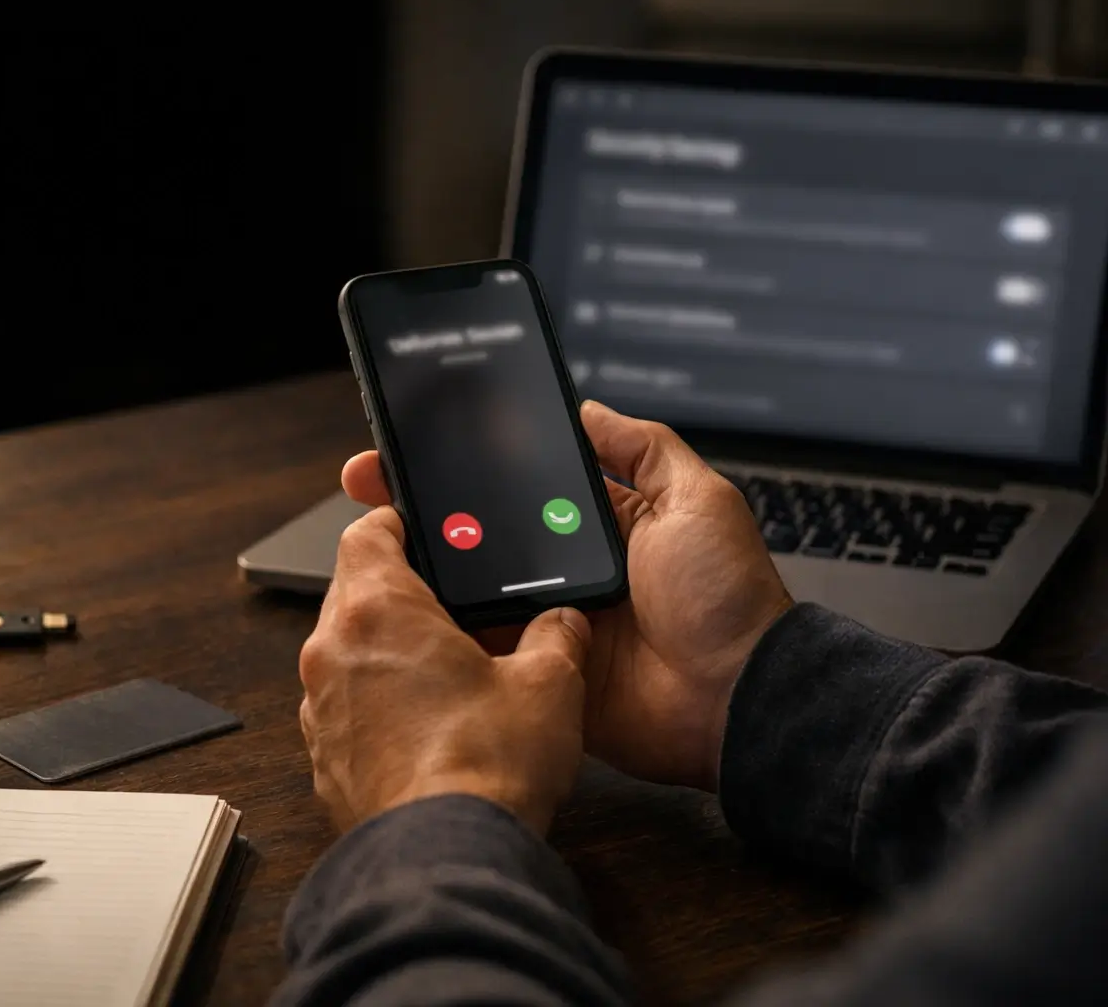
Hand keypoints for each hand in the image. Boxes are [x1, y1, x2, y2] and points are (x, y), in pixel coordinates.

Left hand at [298, 506, 592, 834]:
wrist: (446, 854)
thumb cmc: (486, 766)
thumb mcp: (548, 685)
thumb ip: (556, 636)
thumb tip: (563, 622)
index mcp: (376, 611)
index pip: (365, 533)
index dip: (395, 521)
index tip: (420, 526)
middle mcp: (331, 652)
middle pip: (353, 591)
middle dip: (398, 590)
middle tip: (448, 601)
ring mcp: (320, 708)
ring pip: (346, 652)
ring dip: (385, 652)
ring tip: (443, 669)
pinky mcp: (324, 758)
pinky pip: (345, 708)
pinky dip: (376, 704)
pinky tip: (426, 726)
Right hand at [339, 401, 792, 791]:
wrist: (733, 698)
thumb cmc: (726, 600)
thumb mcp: (698, 499)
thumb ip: (645, 448)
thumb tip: (589, 409)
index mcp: (601, 525)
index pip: (521, 484)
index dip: (473, 464)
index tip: (423, 443)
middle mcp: (567, 569)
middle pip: (483, 531)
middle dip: (428, 507)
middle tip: (374, 483)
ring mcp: (546, 620)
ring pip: (470, 584)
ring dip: (426, 563)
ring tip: (379, 534)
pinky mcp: (533, 669)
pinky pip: (478, 643)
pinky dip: (445, 624)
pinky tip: (406, 598)